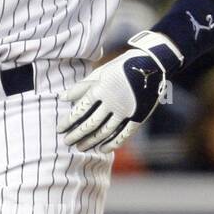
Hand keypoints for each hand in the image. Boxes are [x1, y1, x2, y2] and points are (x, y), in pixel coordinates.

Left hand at [58, 31, 181, 151]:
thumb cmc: (121, 67)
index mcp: (100, 90)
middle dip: (76, 135)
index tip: (60, 129)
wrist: (153, 64)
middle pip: (90, 124)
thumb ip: (81, 87)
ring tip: (80, 147)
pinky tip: (102, 149)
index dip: (68, 122)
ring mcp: (126, 111)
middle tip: (66, 142)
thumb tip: (62, 98)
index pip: (79, 110)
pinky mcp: (138, 117)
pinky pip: (123, 134)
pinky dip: (112, 144)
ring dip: (91, 141)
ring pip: (105, 132)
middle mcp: (111, 102)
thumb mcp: (100, 73)